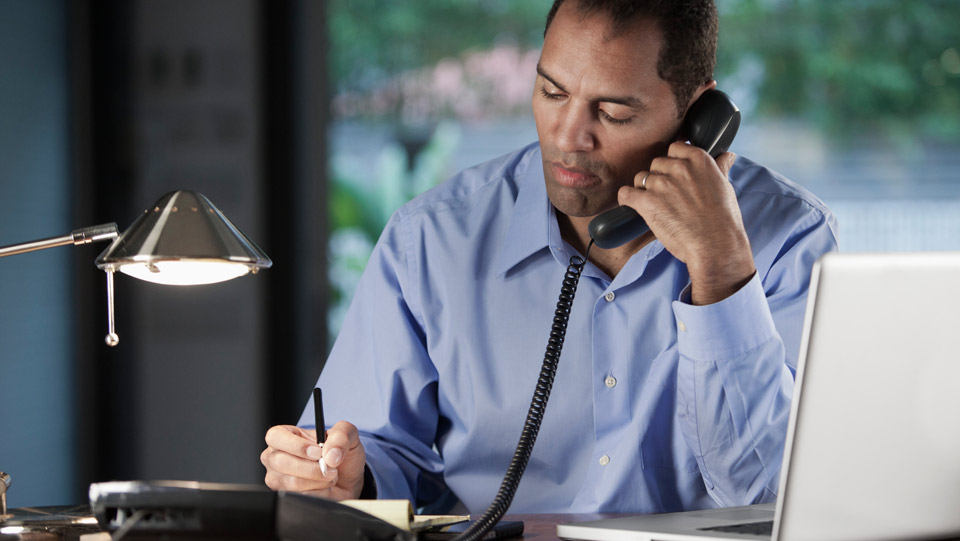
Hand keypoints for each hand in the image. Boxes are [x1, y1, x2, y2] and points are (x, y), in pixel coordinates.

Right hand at [261, 421, 366, 499]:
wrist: (346, 479)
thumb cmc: (339, 454)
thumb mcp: (347, 435)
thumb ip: (341, 436)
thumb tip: (330, 455)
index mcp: (285, 435)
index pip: (275, 436)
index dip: (296, 446)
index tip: (317, 452)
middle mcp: (276, 456)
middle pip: (280, 462)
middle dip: (311, 468)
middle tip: (329, 467)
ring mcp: (278, 478)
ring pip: (291, 482)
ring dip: (318, 481)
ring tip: (329, 475)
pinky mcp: (285, 496)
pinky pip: (299, 497)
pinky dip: (318, 493)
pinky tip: (323, 487)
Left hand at [618, 142, 754, 304]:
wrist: (715, 244)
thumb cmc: (722, 219)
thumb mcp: (725, 186)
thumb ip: (720, 167)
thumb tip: (726, 155)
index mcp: (698, 159)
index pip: (674, 148)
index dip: (673, 163)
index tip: (676, 176)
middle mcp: (679, 167)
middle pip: (656, 164)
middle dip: (659, 178)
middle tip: (669, 197)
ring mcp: (662, 184)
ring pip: (641, 178)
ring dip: (644, 190)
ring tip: (657, 206)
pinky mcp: (647, 201)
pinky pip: (626, 193)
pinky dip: (627, 199)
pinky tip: (634, 206)